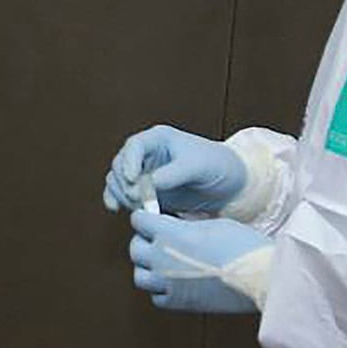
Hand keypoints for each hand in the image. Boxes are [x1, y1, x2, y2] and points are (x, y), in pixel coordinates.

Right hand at [103, 125, 246, 214]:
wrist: (231, 184)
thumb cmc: (218, 166)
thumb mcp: (199, 166)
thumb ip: (173, 174)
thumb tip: (148, 184)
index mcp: (159, 139)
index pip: (135, 146)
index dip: (129, 162)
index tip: (131, 179)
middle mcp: (146, 154)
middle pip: (120, 164)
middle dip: (124, 182)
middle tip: (137, 198)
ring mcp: (143, 172)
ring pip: (117, 179)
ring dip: (120, 193)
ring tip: (136, 206)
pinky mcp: (144, 190)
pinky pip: (121, 192)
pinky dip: (116, 199)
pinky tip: (115, 209)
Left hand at [128, 211, 265, 312]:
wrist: (261, 276)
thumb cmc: (243, 246)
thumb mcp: (211, 224)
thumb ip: (185, 226)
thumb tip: (174, 227)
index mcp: (168, 234)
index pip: (138, 220)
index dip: (146, 218)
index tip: (153, 219)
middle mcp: (161, 258)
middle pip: (135, 248)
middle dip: (145, 242)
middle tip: (160, 241)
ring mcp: (167, 283)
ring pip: (140, 276)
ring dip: (149, 269)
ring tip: (165, 264)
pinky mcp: (179, 303)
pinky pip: (157, 297)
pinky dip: (162, 291)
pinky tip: (176, 284)